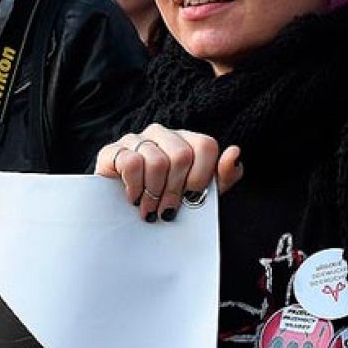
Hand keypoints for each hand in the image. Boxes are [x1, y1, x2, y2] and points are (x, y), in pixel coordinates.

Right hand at [95, 123, 242, 222]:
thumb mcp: (201, 193)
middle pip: (181, 155)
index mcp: (187, 140)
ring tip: (149, 209)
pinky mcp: (113, 150)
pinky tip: (134, 197)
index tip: (192, 196)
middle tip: (167, 210)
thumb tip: (234, 151)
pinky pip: (131, 162)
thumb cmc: (168, 199)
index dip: (202, 175)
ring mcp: (137, 139)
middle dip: (176, 190)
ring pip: (157, 161)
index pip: (206, 145)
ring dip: (154, 193)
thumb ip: (224, 176)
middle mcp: (163, 134)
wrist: (124, 213)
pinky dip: (135, 187)